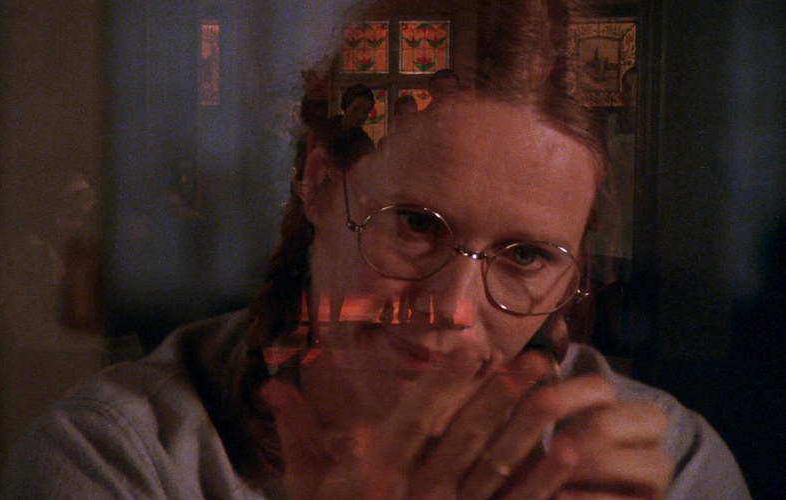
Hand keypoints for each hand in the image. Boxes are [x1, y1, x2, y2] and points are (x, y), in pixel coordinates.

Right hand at [260, 350, 671, 499]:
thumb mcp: (307, 485)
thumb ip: (296, 433)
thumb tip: (270, 384)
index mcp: (377, 473)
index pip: (415, 421)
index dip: (443, 384)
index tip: (470, 349)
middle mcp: (418, 492)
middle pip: (465, 439)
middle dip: (500, 397)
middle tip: (532, 361)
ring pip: (496, 468)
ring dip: (529, 429)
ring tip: (557, 393)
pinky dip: (544, 480)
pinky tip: (568, 449)